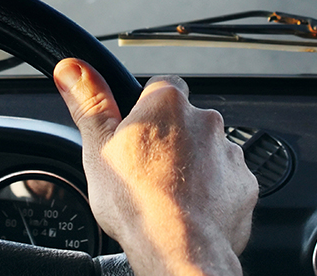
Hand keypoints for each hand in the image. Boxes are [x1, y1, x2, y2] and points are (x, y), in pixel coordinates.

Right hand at [54, 58, 257, 275]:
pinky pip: (227, 181)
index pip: (161, 86)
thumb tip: (73, 69)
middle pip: (186, 120)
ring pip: (207, 151)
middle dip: (171, 140)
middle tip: (148, 170)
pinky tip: (192, 210)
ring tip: (169, 195)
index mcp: (167, 104)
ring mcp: (229, 153)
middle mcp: (205, 121)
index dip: (147, 109)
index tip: (136, 131)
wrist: (180, 247)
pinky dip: (213, 192)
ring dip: (193, 166)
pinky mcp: (244, 184)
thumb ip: (90, 103)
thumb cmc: (138, 201)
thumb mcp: (98, 148)